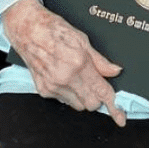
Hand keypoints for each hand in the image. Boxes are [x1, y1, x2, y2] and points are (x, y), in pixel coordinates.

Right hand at [2, 0, 125, 124]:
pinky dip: (69, 94)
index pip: (101, 91)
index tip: (120, 117)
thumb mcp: (82, 40)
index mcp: (79, 63)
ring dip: (83, 96)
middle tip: (96, 84)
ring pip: (77, 105)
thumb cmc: (53, 30)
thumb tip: (115, 71)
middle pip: (91, 104)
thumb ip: (100, 60)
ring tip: (78, 77)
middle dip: (97, 97)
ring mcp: (53, 86)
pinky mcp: (43, 90)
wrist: (27, 30)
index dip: (114, 106)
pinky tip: (65, 77)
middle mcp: (65, 78)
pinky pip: (64, 101)